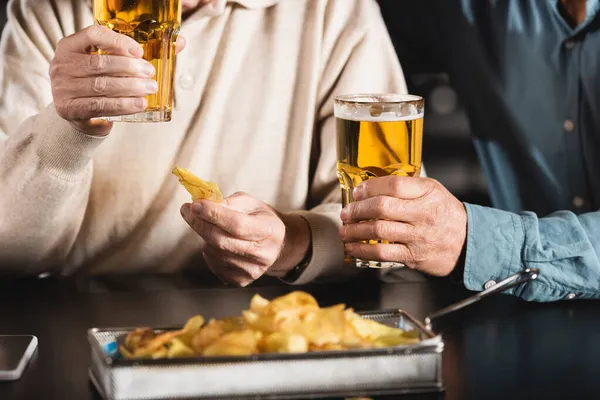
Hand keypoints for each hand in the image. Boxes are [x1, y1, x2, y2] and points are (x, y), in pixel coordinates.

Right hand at [49, 25, 185, 135]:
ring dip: (129, 87)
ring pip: (101, 86)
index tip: (139, 51)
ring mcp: (62, 87)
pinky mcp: (68, 108)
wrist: (83, 115)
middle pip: (99, 63)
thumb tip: (180, 43)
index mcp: (71, 45)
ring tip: (150, 88)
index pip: (93, 34)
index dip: (118, 41)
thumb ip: (141, 54)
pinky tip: (140, 104)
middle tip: (151, 73)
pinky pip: (99, 105)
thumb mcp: (114, 65)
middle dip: (129, 68)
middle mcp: (61, 64)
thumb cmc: (101, 83)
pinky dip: (123, 105)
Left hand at [180, 192, 310, 286]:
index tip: (195, 204)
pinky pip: (214, 264)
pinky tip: (216, 243)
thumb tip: (203, 204)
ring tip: (210, 226)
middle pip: (221, 241)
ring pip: (214, 252)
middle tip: (187, 210)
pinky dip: (209, 251)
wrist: (278, 245)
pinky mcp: (242, 280)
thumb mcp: (251, 203)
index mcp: (269, 231)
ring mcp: (252, 270)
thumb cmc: (261, 219)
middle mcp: (263, 254)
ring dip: (204, 236)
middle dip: (199, 223)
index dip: (213, 215)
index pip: (237, 225)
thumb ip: (229, 202)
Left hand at [339, 176, 466, 276]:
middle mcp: (423, 213)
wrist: (468, 243)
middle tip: (346, 212)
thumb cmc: (444, 214)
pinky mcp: (413, 256)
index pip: (394, 185)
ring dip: (355, 231)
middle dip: (357, 210)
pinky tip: (353, 247)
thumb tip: (371, 186)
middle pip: (382, 207)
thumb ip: (407, 186)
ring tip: (345, 230)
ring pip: (378, 231)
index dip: (370, 187)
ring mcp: (418, 236)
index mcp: (428, 193)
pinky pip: (382, 254)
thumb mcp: (433, 191)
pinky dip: (363, 250)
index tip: (357, 192)